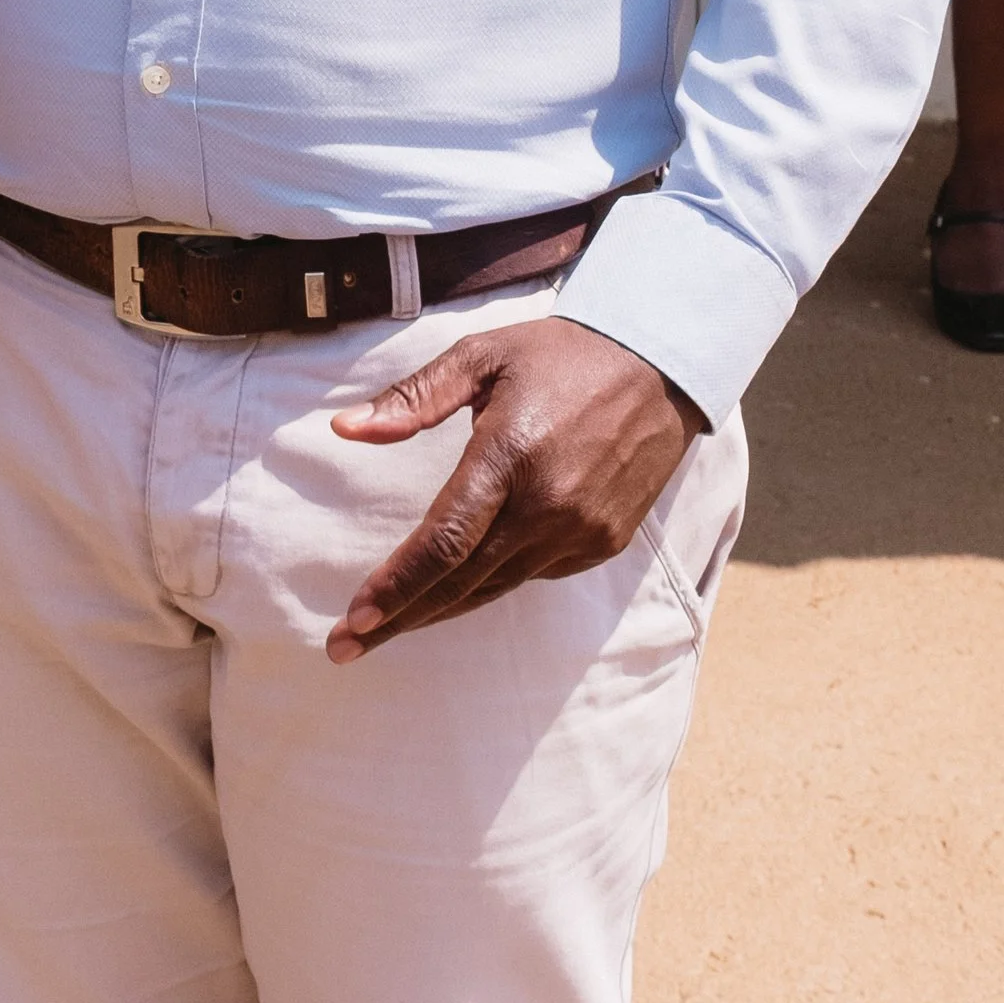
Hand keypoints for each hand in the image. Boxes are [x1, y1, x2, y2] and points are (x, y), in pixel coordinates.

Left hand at [323, 316, 706, 664]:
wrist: (658, 368)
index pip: (444, 540)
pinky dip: (490, 583)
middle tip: (345, 648)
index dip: (397, 585)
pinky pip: (533, 574)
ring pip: (496, 587)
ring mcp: (580, 531)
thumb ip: (413, 397)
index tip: (354, 618)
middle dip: (400, 618)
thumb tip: (345, 429)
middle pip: (462, 581)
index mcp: (510, 454)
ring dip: (439, 611)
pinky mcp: (603, 544)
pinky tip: (458, 586)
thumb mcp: (480, 355)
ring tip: (388, 628)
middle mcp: (548, 505)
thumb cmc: (558, 355)